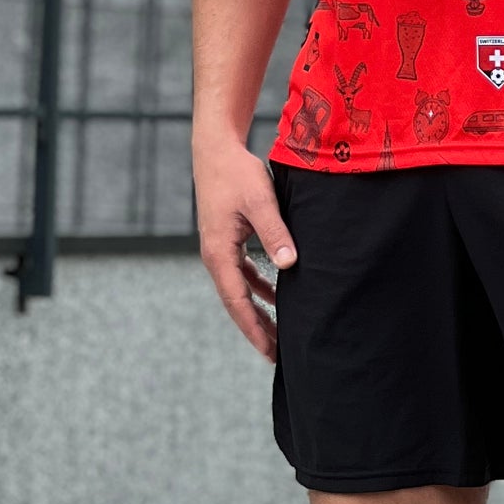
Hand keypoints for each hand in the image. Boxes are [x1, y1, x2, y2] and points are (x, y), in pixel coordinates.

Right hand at [194, 134, 296, 357]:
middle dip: (257, 328)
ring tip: (279, 332)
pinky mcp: (227, 238)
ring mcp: (219, 248)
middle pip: (237, 302)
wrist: (216, 148)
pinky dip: (257, 286)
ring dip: (258, 310)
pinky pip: (241, 272)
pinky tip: (275, 294)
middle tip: (278, 355)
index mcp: (218, 252)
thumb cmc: (237, 173)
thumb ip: (274, 233)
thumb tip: (288, 265)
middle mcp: (215, 255)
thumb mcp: (260, 202)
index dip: (255, 329)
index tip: (270, 352)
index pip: (238, 301)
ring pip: (239, 289)